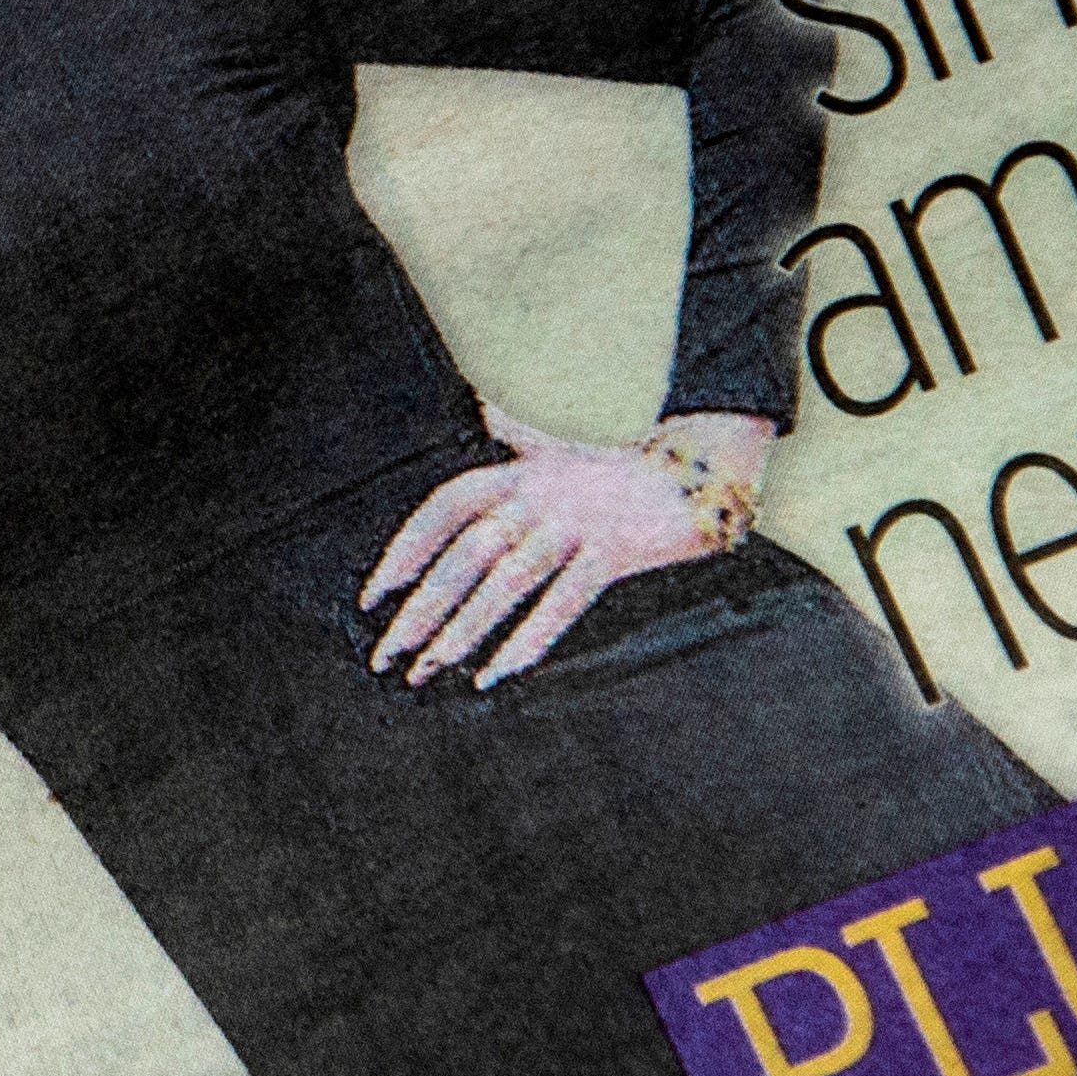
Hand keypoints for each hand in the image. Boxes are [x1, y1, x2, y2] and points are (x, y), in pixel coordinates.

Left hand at [361, 412, 749, 686]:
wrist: (703, 465)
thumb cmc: (625, 459)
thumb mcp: (564, 439)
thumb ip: (519, 431)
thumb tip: (485, 403)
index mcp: (516, 471)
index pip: (443, 510)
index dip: (404, 550)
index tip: (373, 595)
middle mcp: (538, 495)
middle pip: (464, 556)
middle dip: (420, 608)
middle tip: (385, 652)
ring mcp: (575, 524)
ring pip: (505, 584)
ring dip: (462, 631)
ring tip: (428, 668)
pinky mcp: (614, 553)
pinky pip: (561, 604)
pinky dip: (527, 641)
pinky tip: (496, 672)